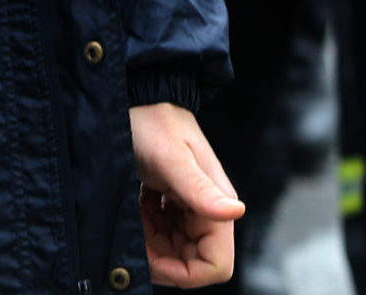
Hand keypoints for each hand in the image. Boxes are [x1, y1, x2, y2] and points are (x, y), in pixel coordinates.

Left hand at [133, 102, 241, 286]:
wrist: (133, 93)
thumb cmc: (151, 121)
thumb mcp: (171, 157)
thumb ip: (199, 189)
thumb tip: (235, 211)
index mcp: (216, 205)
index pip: (215, 265)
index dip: (184, 273)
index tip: (151, 258)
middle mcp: (207, 209)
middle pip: (191, 260)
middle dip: (160, 258)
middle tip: (131, 236)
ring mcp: (188, 205)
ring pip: (173, 248)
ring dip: (148, 242)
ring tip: (129, 216)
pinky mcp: (170, 199)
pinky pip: (160, 231)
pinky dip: (143, 228)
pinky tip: (130, 207)